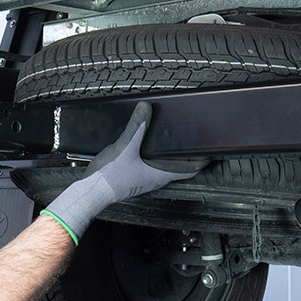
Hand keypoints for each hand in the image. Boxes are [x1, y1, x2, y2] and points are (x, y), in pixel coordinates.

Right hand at [44, 102, 207, 242]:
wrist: (90, 192)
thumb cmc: (109, 177)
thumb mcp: (125, 147)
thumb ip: (137, 127)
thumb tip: (146, 108)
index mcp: (159, 174)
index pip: (189, 170)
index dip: (201, 160)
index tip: (210, 151)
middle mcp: (154, 180)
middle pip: (179, 168)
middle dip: (187, 156)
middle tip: (193, 142)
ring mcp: (143, 181)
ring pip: (164, 169)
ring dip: (170, 158)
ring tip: (172, 144)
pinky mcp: (132, 179)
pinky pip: (150, 169)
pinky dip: (155, 160)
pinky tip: (145, 150)